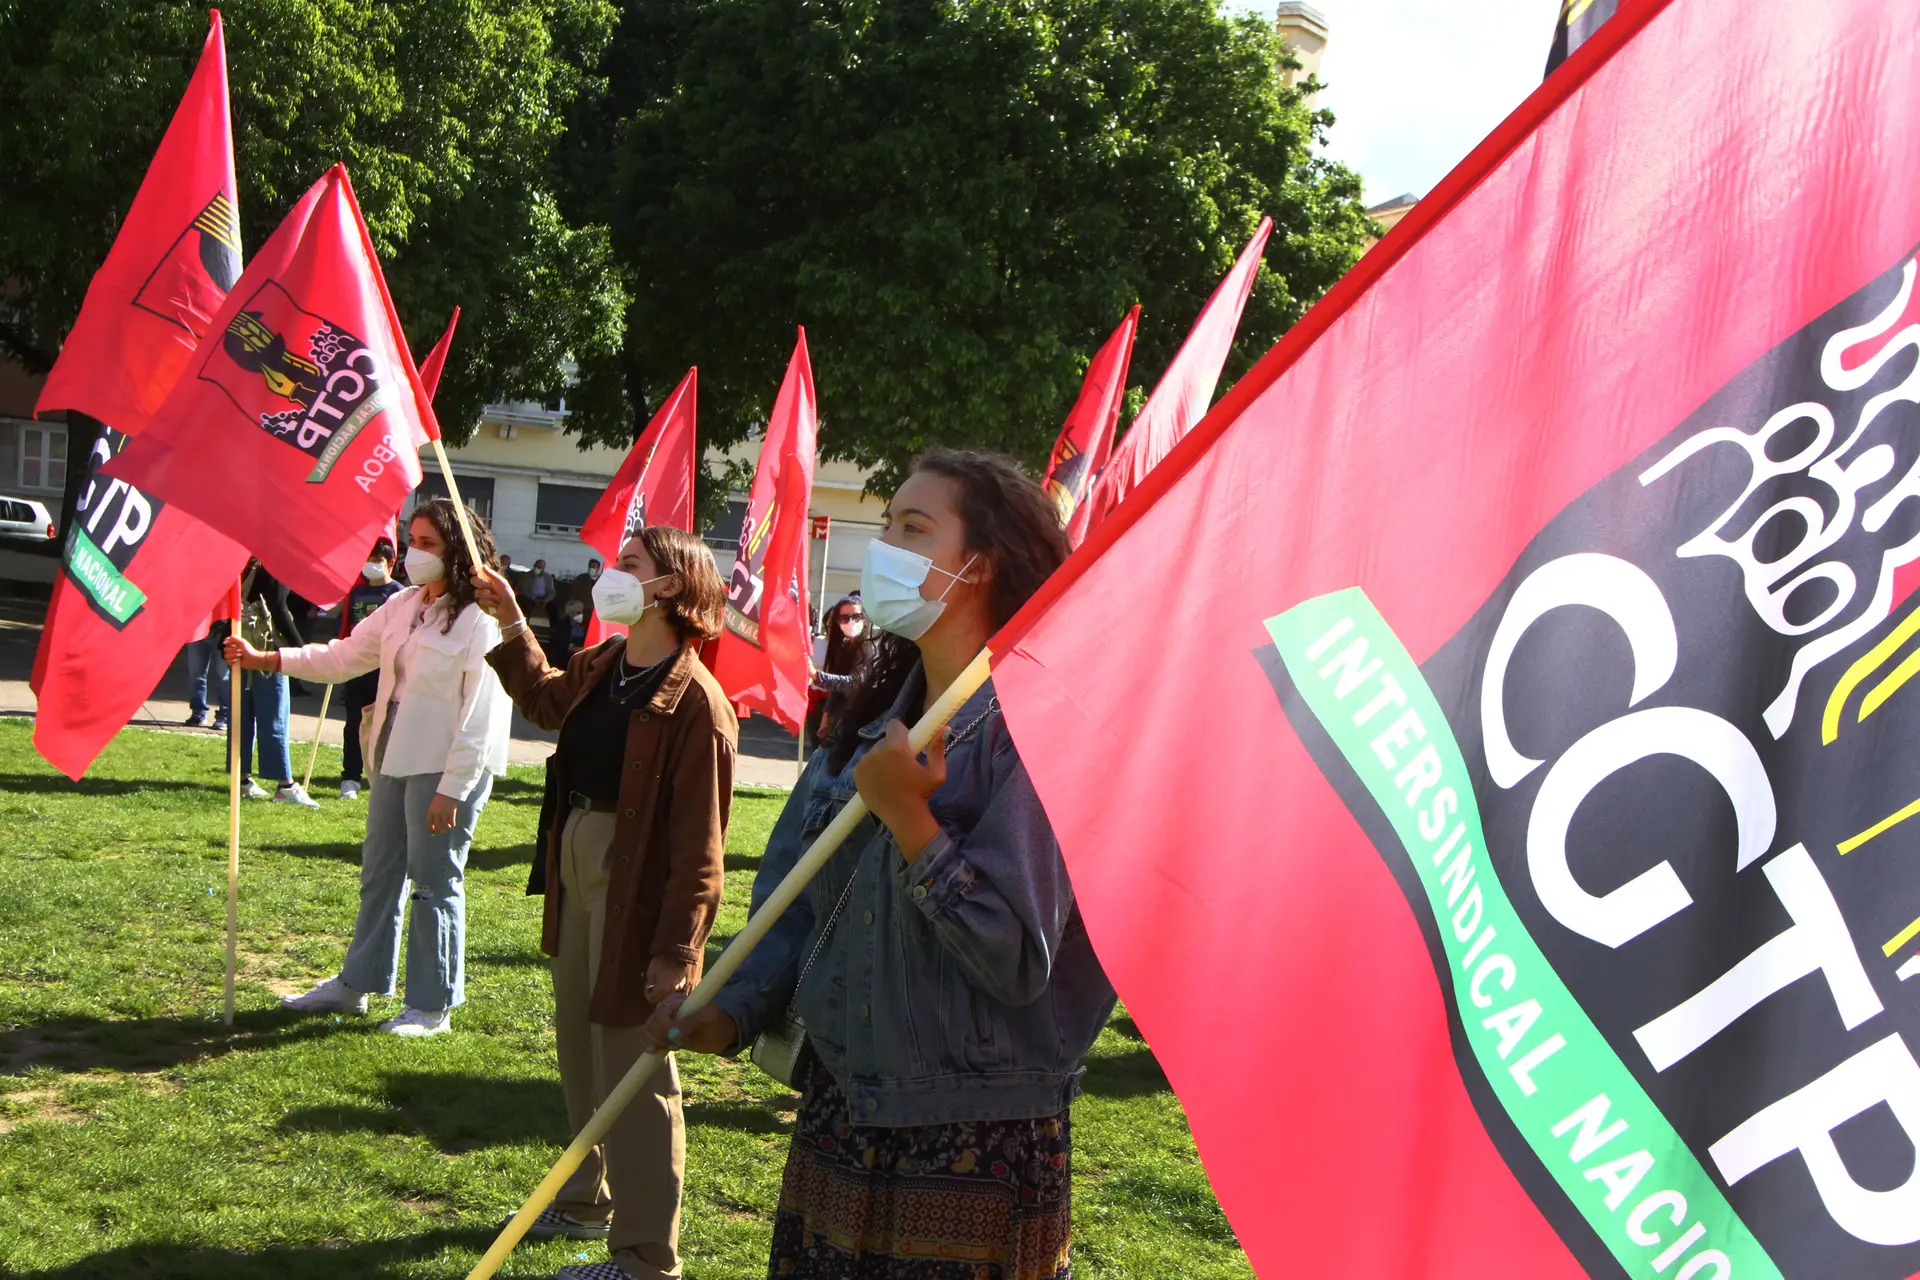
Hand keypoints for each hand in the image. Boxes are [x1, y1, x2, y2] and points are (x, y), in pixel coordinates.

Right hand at [222, 636, 277, 670]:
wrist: (253, 659)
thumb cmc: (249, 650)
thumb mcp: (242, 642)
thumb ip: (235, 638)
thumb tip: (228, 637)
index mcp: (234, 643)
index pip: (226, 642)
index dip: (227, 643)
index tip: (230, 644)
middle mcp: (232, 649)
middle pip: (225, 649)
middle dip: (233, 651)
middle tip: (240, 651)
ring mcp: (232, 655)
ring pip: (226, 656)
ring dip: (233, 656)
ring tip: (240, 656)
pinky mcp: (232, 661)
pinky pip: (227, 661)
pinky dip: (232, 661)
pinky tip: (237, 660)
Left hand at [426, 792, 458, 834]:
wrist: (449, 791)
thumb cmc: (441, 797)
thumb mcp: (434, 805)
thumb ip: (433, 812)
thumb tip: (435, 821)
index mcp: (431, 811)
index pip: (429, 823)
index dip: (431, 829)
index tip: (433, 833)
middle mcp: (437, 813)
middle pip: (437, 826)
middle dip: (439, 830)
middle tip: (441, 831)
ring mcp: (444, 813)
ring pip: (445, 825)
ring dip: (446, 827)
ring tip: (447, 827)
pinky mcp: (452, 812)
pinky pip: (452, 822)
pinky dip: (452, 825)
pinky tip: (452, 824)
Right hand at [470, 565, 524, 624]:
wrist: (507, 609)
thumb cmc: (507, 594)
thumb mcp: (502, 583)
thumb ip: (492, 575)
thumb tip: (483, 566)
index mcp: (488, 579)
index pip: (477, 572)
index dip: (474, 570)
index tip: (474, 570)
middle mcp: (482, 585)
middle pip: (473, 580)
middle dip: (482, 584)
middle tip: (490, 587)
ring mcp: (480, 594)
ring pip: (477, 592)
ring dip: (489, 595)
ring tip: (497, 598)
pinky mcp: (479, 602)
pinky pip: (480, 600)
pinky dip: (489, 602)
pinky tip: (494, 604)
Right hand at [642, 992, 738, 1055]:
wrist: (720, 1031)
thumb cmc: (718, 1020)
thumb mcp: (710, 1017)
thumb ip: (692, 1021)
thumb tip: (673, 1034)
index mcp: (676, 1001)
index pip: (661, 1013)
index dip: (666, 1028)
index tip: (680, 1040)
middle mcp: (666, 1009)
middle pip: (651, 1024)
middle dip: (661, 1038)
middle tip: (678, 1044)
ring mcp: (662, 1022)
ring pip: (647, 1032)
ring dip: (657, 1043)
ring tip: (675, 1046)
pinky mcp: (661, 1034)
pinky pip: (648, 1040)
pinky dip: (652, 1046)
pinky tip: (659, 1050)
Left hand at [643, 954, 695, 1004]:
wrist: (676, 952)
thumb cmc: (661, 962)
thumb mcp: (650, 972)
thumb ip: (650, 983)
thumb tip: (650, 987)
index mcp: (662, 990)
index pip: (652, 999)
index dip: (647, 994)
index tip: (646, 987)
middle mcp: (671, 991)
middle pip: (661, 998)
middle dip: (655, 993)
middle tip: (652, 985)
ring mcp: (679, 987)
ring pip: (668, 993)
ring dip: (663, 990)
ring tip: (660, 981)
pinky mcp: (683, 982)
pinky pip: (674, 988)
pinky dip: (670, 986)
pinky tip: (667, 979)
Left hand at [853, 720, 945, 859]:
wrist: (903, 816)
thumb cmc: (921, 793)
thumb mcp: (936, 773)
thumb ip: (937, 748)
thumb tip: (945, 728)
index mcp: (896, 748)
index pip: (894, 725)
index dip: (902, 733)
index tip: (908, 744)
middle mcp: (876, 752)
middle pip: (885, 740)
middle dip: (893, 747)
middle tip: (902, 764)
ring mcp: (864, 763)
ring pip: (874, 752)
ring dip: (882, 758)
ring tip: (892, 775)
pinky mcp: (857, 774)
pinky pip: (865, 764)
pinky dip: (872, 769)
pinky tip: (881, 781)